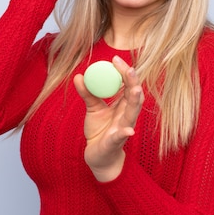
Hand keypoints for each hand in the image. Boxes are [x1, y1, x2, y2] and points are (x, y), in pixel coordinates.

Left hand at [74, 56, 144, 181]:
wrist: (98, 156)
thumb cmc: (99, 131)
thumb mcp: (92, 109)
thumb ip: (87, 93)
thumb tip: (78, 76)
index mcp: (123, 106)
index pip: (128, 85)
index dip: (124, 72)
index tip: (115, 58)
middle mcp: (127, 116)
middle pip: (134, 96)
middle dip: (132, 81)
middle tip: (127, 67)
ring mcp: (123, 129)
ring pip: (132, 114)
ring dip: (134, 101)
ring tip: (135, 89)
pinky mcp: (115, 143)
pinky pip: (120, 137)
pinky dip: (124, 133)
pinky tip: (128, 130)